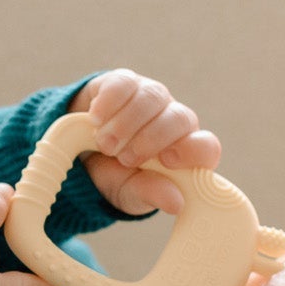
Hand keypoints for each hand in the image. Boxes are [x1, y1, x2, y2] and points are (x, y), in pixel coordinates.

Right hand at [70, 68, 221, 217]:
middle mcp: (173, 121)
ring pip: (152, 97)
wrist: (78, 154)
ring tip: (106, 144)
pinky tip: (96, 119)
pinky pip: (124, 84)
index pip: (205, 146)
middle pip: (179, 118)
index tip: (168, 161)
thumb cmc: (113, 175)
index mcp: (183, 152)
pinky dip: (109, 103)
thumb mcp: (128, 191)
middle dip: (150, 139)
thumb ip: (150, 193)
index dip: (192, 151)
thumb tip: (176, 203)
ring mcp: (151, 98)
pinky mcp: (125, 83)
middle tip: (124, 159)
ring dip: (126, 123)